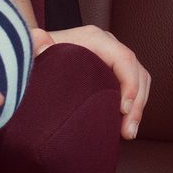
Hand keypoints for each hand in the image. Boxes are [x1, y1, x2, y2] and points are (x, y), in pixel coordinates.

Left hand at [32, 26, 149, 139]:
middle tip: (128, 131)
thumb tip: (39, 39)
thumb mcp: (33, 50)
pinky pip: (131, 85)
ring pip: (139, 78)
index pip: (124, 58)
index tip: (124, 110)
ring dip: (138, 106)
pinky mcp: (111, 71)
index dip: (130, 84)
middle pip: (136, 70)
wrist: (35, 51)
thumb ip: (34, 46)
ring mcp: (111, 57)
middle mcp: (108, 45)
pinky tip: (123, 124)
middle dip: (137, 102)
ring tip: (128, 132)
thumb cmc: (36, 52)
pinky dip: (133, 104)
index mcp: (95, 39)